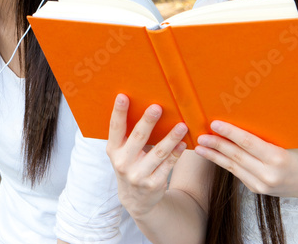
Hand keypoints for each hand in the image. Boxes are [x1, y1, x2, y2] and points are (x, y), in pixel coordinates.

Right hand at [106, 95, 187, 220]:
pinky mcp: (153, 184)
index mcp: (113, 150)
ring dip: (171, 138)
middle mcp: (123, 162)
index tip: (123, 96)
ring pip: (158, 152)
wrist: (136, 199)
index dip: (118, 112)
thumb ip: (128, 135)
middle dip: (148, 122)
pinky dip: (176, 153)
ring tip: (181, 126)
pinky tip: (183, 144)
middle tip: (157, 107)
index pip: (115, 128)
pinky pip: (168, 165)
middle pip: (138, 138)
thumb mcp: (122, 153)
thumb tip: (145, 107)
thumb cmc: (130, 165)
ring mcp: (138, 175)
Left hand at [194, 121, 297, 199]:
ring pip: (233, 167)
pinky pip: (237, 173)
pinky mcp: (257, 190)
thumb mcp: (289, 141)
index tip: (215, 124)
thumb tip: (244, 113)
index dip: (230, 133)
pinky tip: (214, 155)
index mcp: (278, 157)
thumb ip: (268, 133)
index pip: (248, 143)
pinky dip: (225, 164)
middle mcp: (268, 173)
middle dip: (217, 144)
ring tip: (200, 147)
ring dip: (214, 156)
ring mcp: (262, 184)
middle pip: (237, 156)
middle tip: (201, 135)